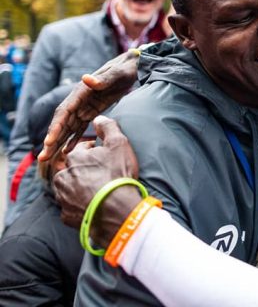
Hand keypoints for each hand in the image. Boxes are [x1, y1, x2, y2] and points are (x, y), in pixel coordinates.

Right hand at [39, 50, 139, 160]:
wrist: (132, 67)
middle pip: (62, 122)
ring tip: (48, 158)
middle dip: (52, 139)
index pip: (65, 111)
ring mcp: (84, 107)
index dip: (56, 127)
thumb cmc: (125, 69)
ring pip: (68, 127)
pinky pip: (80, 128)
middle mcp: (79, 100)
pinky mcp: (92, 112)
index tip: (49, 142)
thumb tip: (86, 78)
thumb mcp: (117, 74)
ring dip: (58, 142)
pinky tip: (66, 151)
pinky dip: (73, 139)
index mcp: (82, 91)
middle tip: (43, 157)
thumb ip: (103, 79)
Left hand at [53, 116, 141, 246]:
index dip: (94, 151)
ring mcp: (63, 197)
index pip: (81, 149)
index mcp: (74, 158)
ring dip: (79, 188)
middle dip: (84, 170)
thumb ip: (108, 127)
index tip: (105, 158)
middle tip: (102, 175)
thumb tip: (98, 118)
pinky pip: (71, 207)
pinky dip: (80, 205)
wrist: (117, 210)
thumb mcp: (119, 144)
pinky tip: (93, 205)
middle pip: (72, 169)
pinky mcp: (67, 215)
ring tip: (97, 191)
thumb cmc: (118, 174)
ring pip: (69, 188)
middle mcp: (63, 176)